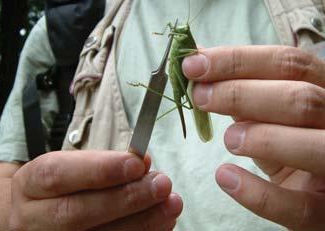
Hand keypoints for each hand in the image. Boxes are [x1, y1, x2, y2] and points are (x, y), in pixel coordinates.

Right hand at [9, 151, 181, 230]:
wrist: (31, 216)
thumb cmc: (60, 186)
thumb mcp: (71, 167)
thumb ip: (105, 165)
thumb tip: (143, 163)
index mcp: (31, 185)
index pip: (58, 175)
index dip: (100, 170)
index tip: (137, 163)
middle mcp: (33, 219)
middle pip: (77, 213)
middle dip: (126, 199)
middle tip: (162, 184)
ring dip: (141, 222)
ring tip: (170, 205)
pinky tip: (162, 224)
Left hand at [183, 46, 324, 230]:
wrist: (315, 192)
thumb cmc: (288, 143)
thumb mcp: (270, 114)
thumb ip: (244, 93)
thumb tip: (199, 63)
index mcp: (324, 91)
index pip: (288, 63)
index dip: (237, 60)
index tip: (194, 64)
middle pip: (300, 98)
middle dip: (241, 94)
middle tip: (200, 97)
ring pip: (313, 146)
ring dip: (261, 137)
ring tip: (228, 139)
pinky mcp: (323, 213)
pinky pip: (297, 207)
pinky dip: (257, 193)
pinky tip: (225, 177)